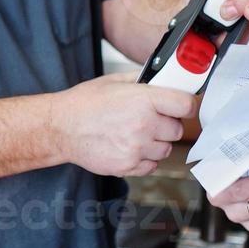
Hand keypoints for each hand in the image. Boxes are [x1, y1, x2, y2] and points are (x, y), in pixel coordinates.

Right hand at [57, 73, 194, 176]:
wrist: (61, 127)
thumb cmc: (84, 103)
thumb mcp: (115, 81)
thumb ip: (143, 81)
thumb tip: (165, 81)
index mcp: (144, 100)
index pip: (187, 105)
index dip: (187, 105)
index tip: (183, 106)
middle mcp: (144, 125)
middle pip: (178, 130)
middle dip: (167, 124)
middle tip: (151, 119)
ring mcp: (136, 149)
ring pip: (166, 150)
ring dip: (157, 143)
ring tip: (136, 134)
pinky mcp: (128, 166)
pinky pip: (152, 166)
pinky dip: (146, 159)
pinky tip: (131, 147)